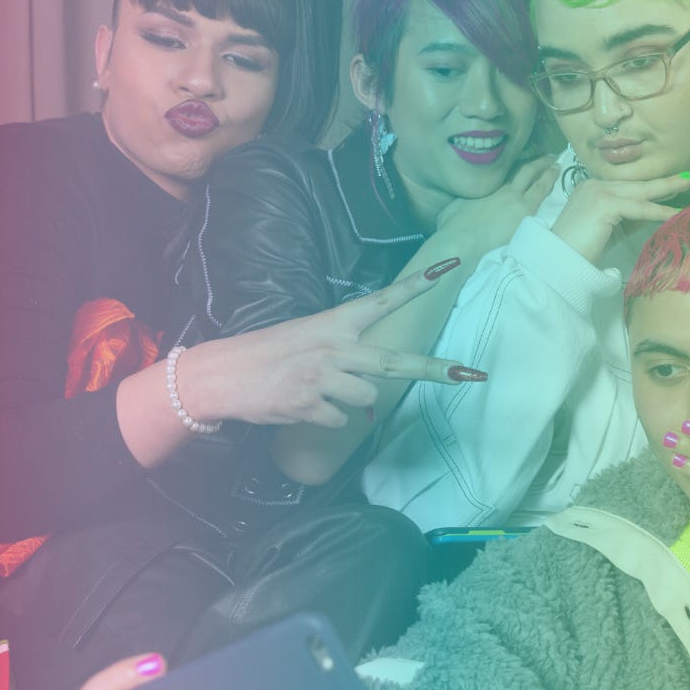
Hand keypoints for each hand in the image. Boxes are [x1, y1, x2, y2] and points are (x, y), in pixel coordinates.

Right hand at [182, 265, 475, 428]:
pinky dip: (326, 419)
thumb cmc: (265, 354)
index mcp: (335, 323)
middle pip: (396, 362)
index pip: (383, 300)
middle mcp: (335, 347)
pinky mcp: (310, 406)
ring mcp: (324, 377)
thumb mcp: (306, 335)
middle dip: (434, 369)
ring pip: (367, 399)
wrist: (220, 376)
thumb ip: (343, 350)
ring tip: (319, 392)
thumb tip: (373, 377)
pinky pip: (339, 421)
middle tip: (469, 373)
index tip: (449, 268)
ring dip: (351, 402)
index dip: (417, 285)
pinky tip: (303, 407)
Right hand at [434, 156, 557, 258]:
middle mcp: (504, 190)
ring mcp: (516, 200)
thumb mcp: (455, 207)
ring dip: (548, 171)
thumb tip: (464, 202)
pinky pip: (542, 194)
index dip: (519, 166)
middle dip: (538, 163)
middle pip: (525, 171)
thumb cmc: (453, 227)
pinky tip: (560, 180)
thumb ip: (466, 201)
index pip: (508, 173)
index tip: (527, 162)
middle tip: (549, 157)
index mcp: (488, 188)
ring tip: (557, 165)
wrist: (462, 239)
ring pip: (537, 181)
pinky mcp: (526, 213)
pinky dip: (551, 183)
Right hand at [550, 171, 689, 263]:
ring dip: (665, 189)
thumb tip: (653, 212)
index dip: (649, 188)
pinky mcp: (604, 204)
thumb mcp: (610, 229)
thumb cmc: (582, 251)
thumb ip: (628, 218)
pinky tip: (674, 213)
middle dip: (661, 182)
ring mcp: (598, 192)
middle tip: (684, 178)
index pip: (627, 187)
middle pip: (635, 184)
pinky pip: (638, 207)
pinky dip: (658, 211)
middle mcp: (594, 185)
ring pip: (639, 191)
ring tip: (686, 185)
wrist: (560, 261)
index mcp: (592, 189)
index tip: (670, 187)